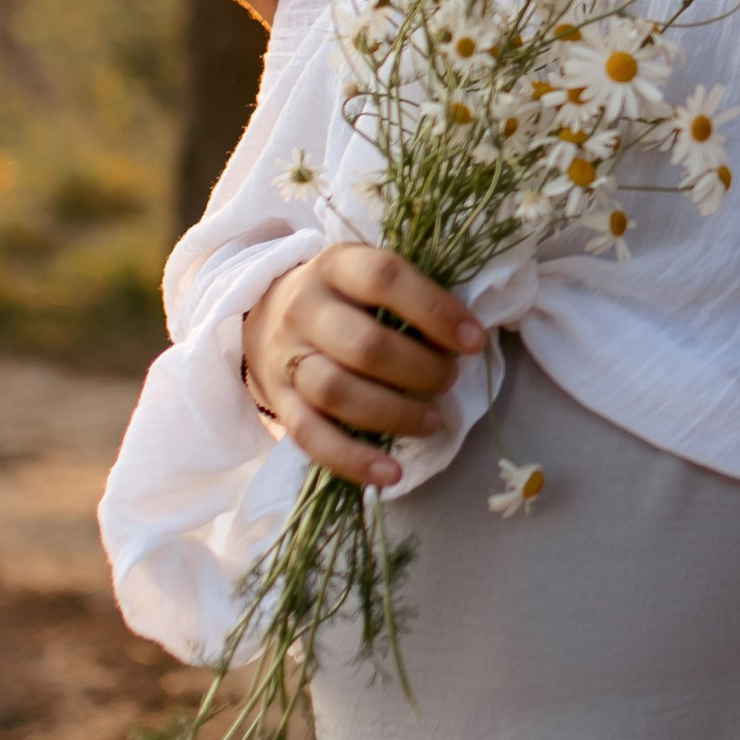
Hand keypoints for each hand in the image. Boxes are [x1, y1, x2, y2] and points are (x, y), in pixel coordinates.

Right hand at [242, 246, 486, 488]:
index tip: (474, 341)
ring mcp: (286, 357)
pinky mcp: (279, 402)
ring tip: (433, 422)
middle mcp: (304, 308)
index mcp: (336, 266)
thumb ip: (410, 298)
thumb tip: (466, 340)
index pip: (384, 279)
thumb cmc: (344, 298)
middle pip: (363, 345)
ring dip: (394, 414)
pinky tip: (391, 473)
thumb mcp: (369, 278)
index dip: (434, 310)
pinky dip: (353, 460)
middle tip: (448, 379)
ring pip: (336, 391)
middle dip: (419, 369)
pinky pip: (311, 437)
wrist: (266, 316)